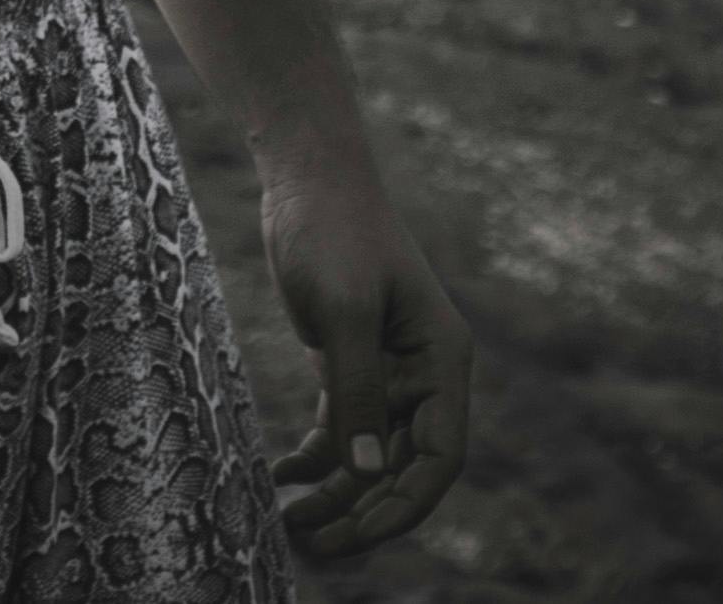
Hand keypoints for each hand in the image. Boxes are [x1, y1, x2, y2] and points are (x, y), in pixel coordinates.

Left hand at [261, 164, 471, 562]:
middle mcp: (423, 374)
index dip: (402, 505)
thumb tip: (365, 471)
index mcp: (443, 362)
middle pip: (403, 467)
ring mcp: (387, 370)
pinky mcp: (348, 362)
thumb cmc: (334, 231)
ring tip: (288, 524)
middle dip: (363, 511)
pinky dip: (314, 458)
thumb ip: (357, 392)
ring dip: (335, 493)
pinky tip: (279, 477)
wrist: (307, 177)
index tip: (356, 536)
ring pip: (368, 454)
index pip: (439, 458)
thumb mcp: (343, 312)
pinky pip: (339, 428)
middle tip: (312, 546)